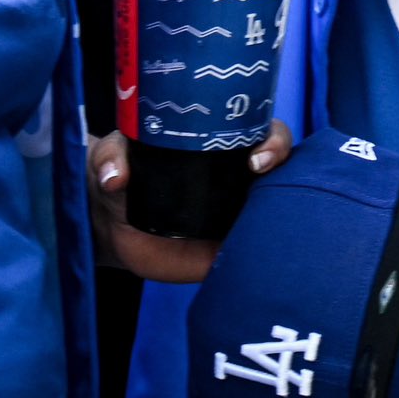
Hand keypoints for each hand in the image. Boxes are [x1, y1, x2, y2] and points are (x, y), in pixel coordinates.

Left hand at [91, 122, 292, 282]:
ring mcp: (239, 214)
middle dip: (287, 176)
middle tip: (263, 189)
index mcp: (222, 146)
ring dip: (287, 217)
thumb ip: (111, 159)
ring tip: (271, 229)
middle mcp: (239, 178)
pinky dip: (267, 255)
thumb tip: (115, 177)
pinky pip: (258, 251)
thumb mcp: (111, 158)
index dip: (274, 142)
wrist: (112, 226)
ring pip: (281, 210)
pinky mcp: (230, 249)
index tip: (257, 158)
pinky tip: (267, 262)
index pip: (266, 135)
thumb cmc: (120, 177)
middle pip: (285, 170)